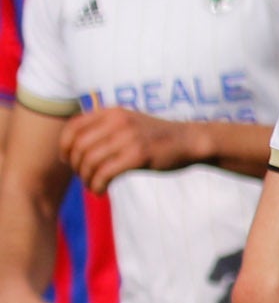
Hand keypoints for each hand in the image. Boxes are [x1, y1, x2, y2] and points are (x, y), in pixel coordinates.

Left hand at [61, 108, 195, 191]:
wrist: (191, 141)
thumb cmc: (158, 137)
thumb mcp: (129, 123)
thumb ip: (104, 128)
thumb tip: (75, 148)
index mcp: (112, 112)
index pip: (73, 127)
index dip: (64, 146)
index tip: (68, 161)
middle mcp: (117, 122)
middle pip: (79, 147)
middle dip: (76, 166)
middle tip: (84, 177)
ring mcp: (128, 138)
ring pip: (90, 162)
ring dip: (86, 178)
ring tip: (93, 185)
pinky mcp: (138, 155)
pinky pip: (105, 173)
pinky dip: (97, 185)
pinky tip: (101, 190)